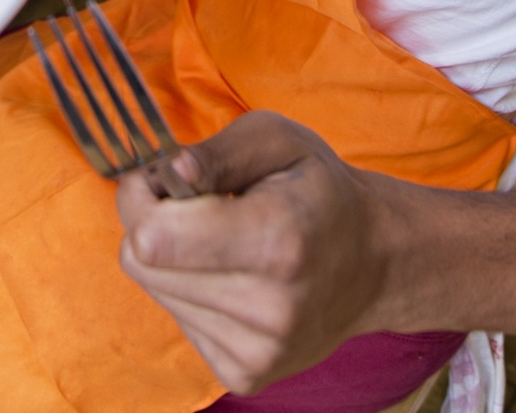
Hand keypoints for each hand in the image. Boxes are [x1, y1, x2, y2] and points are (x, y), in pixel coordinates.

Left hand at [115, 111, 401, 394]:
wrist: (374, 261)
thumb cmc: (320, 192)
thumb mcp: (278, 140)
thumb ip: (216, 152)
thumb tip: (168, 173)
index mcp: (277, 240)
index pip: (152, 237)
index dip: (140, 198)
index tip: (163, 181)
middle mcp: (269, 307)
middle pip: (140, 264)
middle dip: (153, 224)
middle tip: (195, 206)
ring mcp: (259, 351)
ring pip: (154, 292)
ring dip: (174, 261)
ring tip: (223, 243)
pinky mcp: (246, 376)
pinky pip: (177, 323)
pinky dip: (192, 294)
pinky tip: (232, 277)